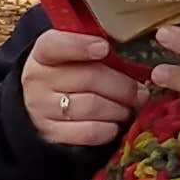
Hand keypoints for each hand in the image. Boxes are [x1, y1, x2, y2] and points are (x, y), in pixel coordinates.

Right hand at [20, 24, 151, 154]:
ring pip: (93, 106)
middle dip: (123, 86)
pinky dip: (109, 129)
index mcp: (44, 53)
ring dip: (120, 109)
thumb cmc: (69, 75)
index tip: (104, 48)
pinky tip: (114, 125)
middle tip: (141, 92)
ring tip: (129, 109)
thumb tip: (136, 61)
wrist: (43, 107)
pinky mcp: (52, 134)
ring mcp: (42, 108)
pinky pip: (90, 132)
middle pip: (89, 78)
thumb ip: (98, 51)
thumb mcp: (75, 56)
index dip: (80, 46)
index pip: (55, 45)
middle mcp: (38, 80)